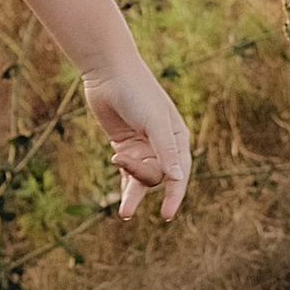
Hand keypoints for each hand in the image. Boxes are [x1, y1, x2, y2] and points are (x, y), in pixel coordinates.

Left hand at [83, 49, 191, 220]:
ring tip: (125, 214)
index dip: (175, 195)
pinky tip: (123, 201)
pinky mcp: (125, 146)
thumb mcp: (154, 122)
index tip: (166, 215)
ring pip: (141, 179)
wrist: (109, 73)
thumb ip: (165, 150)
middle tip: (121, 160)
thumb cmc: (137, 93)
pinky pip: (128, 173)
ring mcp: (143, 147)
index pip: (180, 174)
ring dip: (132, 192)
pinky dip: (125, 183)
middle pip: (156, 176)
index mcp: (177, 139)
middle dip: (139, 175)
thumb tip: (178, 178)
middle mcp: (163, 146)